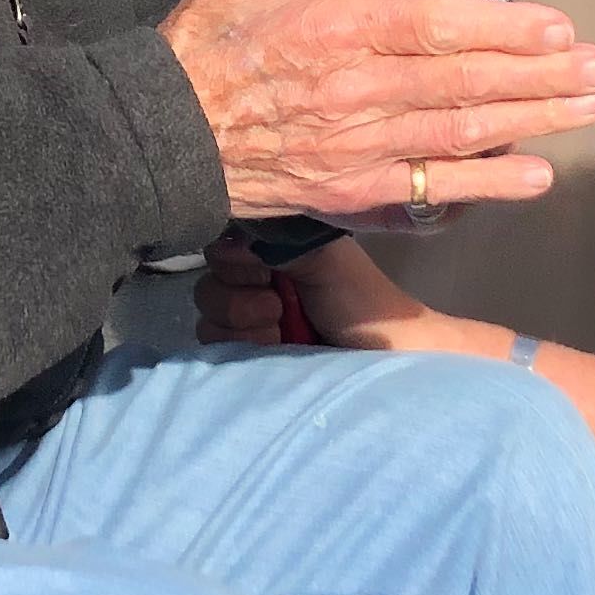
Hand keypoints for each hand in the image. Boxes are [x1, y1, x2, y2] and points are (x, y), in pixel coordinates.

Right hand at [156, 0, 594, 216]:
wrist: (154, 142)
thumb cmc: (201, 50)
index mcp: (329, 28)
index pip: (429, 26)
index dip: (499, 29)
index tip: (556, 27)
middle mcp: (350, 90)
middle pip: (460, 83)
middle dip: (538, 77)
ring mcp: (352, 147)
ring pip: (455, 136)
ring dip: (529, 124)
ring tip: (585, 110)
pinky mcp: (348, 192)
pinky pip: (426, 190)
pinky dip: (483, 187)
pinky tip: (535, 176)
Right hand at [195, 231, 441, 350]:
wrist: (387, 362)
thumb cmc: (363, 304)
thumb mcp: (322, 258)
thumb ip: (275, 240)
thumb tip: (231, 233)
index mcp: (274, 253)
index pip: (221, 248)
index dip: (232, 263)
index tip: (262, 273)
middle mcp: (257, 284)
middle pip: (209, 284)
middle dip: (237, 299)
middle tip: (277, 306)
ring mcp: (252, 324)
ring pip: (208, 319)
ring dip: (243, 326)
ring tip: (281, 332)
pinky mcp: (251, 357)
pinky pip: (216, 349)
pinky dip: (241, 348)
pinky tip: (275, 349)